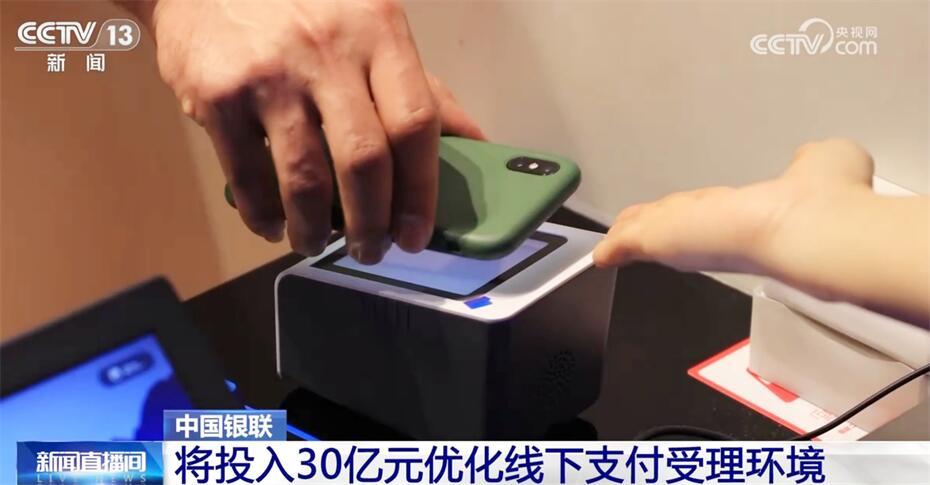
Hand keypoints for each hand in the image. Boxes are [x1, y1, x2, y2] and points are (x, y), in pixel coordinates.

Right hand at [146, 0, 483, 262]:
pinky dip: (264, 216)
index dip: (421, 191)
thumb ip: (419, 85)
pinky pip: (248, 178)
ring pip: (306, 179)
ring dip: (315, 229)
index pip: (416, 124)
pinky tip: (274, 224)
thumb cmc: (303, 9)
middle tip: (371, 250)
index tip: (416, 233)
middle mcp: (328, 50)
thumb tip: (471, 141)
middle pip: (366, 160)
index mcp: (378, 32)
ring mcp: (271, 74)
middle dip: (372, 223)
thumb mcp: (370, 28)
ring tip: (317, 242)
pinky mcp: (219, 96)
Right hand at [593, 138, 875, 275]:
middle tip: (637, 233)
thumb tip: (811, 157)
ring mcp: (688, 236)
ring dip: (632, 234)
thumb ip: (813, 162)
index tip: (691, 221)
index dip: (699, 217)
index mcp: (748, 216)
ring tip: (613, 240)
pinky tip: (600, 256)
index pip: (718, 216)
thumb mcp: (822, 164)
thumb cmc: (821, 204)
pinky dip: (614, 248)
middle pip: (677, 225)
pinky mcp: (662, 239)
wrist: (804, 229)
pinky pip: (631, 242)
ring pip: (653, 232)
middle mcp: (716, 231)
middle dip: (658, 227)